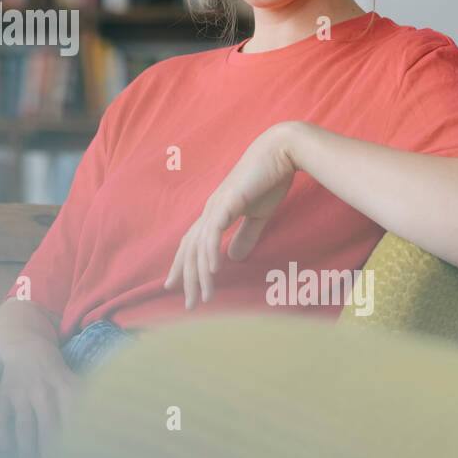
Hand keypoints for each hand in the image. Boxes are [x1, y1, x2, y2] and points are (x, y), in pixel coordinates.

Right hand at [0, 339, 82, 457]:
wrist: (25, 346)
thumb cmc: (54, 371)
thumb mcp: (72, 380)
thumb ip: (83, 400)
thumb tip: (102, 424)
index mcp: (65, 388)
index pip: (71, 418)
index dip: (73, 438)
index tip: (75, 453)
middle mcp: (43, 390)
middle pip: (48, 425)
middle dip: (50, 448)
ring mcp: (22, 391)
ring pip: (25, 423)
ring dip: (26, 446)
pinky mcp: (4, 392)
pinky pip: (1, 414)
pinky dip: (1, 430)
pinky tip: (4, 446)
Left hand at [164, 121, 301, 309]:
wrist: (281, 152)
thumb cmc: (270, 180)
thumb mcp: (258, 215)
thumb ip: (246, 236)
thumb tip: (234, 258)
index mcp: (215, 212)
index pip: (192, 244)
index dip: (183, 265)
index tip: (176, 287)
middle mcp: (210, 210)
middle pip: (190, 249)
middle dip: (187, 278)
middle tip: (189, 305)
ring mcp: (216, 205)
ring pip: (200, 246)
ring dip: (200, 274)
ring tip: (203, 297)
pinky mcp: (228, 202)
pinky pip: (214, 232)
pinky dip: (210, 253)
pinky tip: (212, 271)